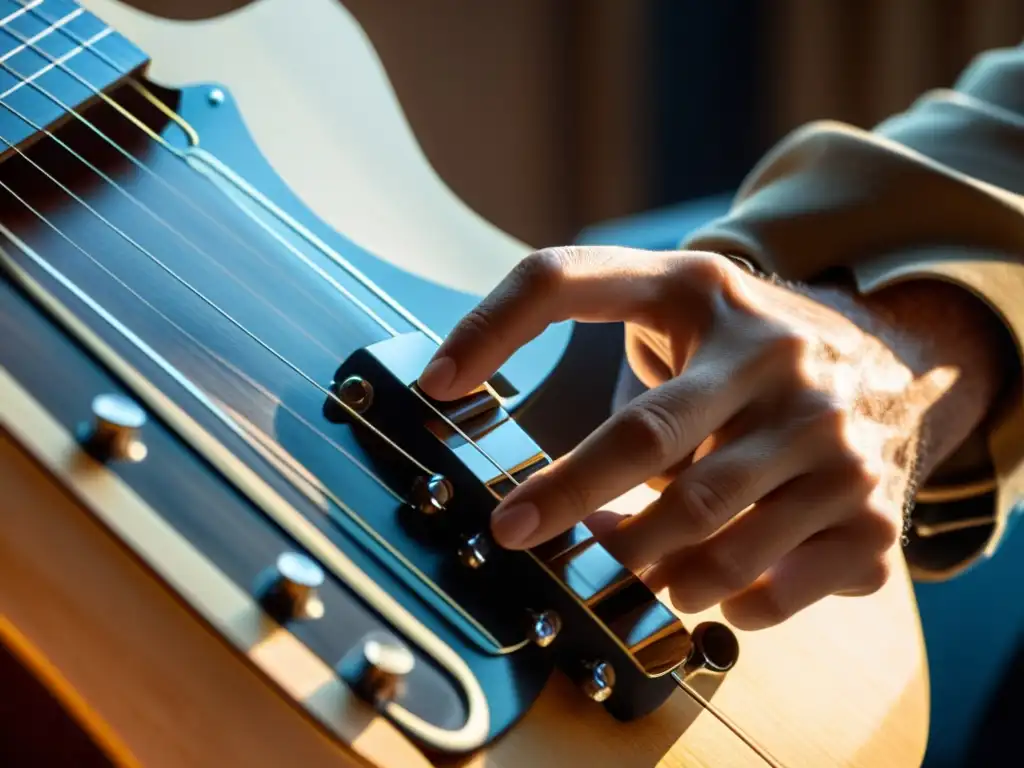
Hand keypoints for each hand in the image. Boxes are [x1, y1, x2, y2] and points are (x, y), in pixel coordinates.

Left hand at [417, 246, 981, 628]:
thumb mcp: (688, 309)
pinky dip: (724, 604)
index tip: (436, 384)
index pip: (569, 280)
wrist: (903, 362)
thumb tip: (494, 421)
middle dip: (566, 495)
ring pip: (706, 538)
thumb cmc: (751, 349)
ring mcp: (830, 436)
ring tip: (621, 570)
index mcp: (702, 290)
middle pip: (644, 440)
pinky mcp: (872, 510)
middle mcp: (772, 355)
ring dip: (646, 570)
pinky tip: (710, 590)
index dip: (493, 326)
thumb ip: (604, 330)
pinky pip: (771, 589)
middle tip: (511, 532)